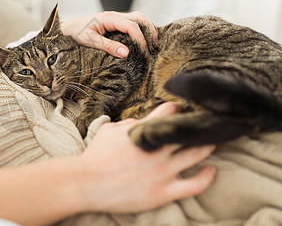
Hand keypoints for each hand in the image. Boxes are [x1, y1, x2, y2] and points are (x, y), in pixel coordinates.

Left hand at [60, 11, 157, 57]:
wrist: (66, 30)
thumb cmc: (75, 34)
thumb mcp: (90, 41)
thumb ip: (108, 46)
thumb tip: (126, 53)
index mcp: (109, 18)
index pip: (132, 26)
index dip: (141, 39)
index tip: (145, 53)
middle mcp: (114, 15)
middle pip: (140, 17)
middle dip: (150, 30)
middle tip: (154, 47)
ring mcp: (116, 18)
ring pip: (138, 19)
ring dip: (147, 29)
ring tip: (152, 44)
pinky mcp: (115, 23)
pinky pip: (132, 24)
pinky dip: (141, 31)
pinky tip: (144, 42)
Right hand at [76, 102, 216, 212]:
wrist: (86, 183)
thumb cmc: (95, 156)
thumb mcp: (108, 131)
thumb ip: (128, 123)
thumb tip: (141, 121)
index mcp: (143, 131)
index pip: (170, 111)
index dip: (179, 109)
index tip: (183, 110)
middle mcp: (157, 149)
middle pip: (190, 131)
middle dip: (200, 125)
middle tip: (206, 124)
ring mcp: (163, 171)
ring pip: (197, 154)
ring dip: (209, 145)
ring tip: (214, 141)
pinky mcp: (164, 192)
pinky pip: (195, 184)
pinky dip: (207, 176)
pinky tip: (212, 170)